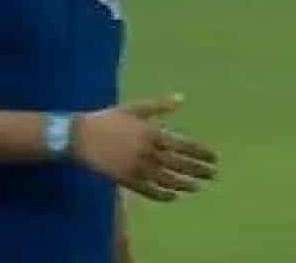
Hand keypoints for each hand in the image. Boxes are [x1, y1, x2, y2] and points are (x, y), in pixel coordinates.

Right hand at [73, 94, 217, 201]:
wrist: (80, 136)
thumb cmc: (109, 119)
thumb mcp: (135, 108)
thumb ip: (160, 105)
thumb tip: (182, 98)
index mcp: (153, 133)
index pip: (184, 146)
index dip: (201, 153)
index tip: (214, 158)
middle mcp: (149, 152)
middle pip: (180, 164)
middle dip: (198, 170)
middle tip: (213, 175)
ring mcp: (138, 168)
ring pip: (167, 179)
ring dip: (185, 184)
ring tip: (197, 187)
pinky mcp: (127, 180)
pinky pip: (149, 191)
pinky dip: (163, 195)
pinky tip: (173, 197)